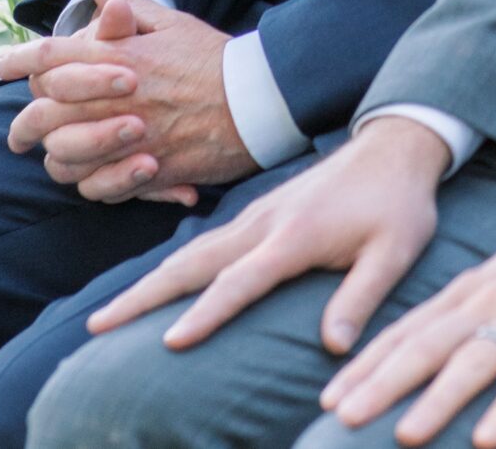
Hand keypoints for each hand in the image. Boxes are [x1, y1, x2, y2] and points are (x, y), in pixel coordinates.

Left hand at [0, 0, 251, 202]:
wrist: (259, 99)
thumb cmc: (212, 57)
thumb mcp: (168, 21)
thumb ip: (125, 4)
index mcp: (116, 56)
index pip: (50, 55)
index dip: (17, 60)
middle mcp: (116, 96)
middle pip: (45, 113)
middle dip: (23, 123)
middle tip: (15, 133)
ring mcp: (131, 136)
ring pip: (66, 157)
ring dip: (54, 158)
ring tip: (50, 158)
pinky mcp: (151, 170)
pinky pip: (100, 187)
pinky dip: (90, 185)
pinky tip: (89, 178)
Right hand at [85, 112, 450, 354]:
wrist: (391, 148)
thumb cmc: (399, 206)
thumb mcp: (394, 253)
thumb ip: (360, 297)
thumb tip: (334, 348)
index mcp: (292, 237)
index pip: (238, 283)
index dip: (204, 315)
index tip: (169, 342)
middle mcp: (260, 225)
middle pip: (187, 264)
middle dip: (140, 297)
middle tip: (97, 325)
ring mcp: (252, 217)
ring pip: (186, 253)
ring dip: (145, 284)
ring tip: (108, 313)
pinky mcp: (254, 216)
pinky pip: (199, 245)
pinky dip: (168, 269)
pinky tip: (154, 287)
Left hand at [318, 206, 495, 446]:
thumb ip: (469, 311)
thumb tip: (433, 346)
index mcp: (466, 292)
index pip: (404, 332)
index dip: (365, 365)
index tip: (330, 396)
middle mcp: (485, 302)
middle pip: (422, 348)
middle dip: (378, 384)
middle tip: (339, 416)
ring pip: (470, 363)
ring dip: (435, 402)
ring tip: (403, 436)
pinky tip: (488, 439)